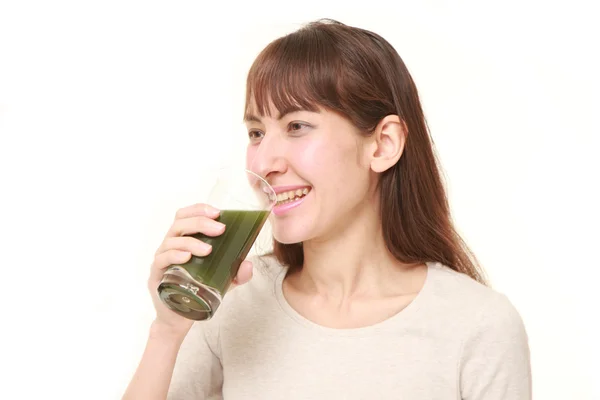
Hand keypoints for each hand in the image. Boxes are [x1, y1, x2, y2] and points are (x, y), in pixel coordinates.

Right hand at [147, 203, 253, 337]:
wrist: (179, 319)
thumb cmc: (198, 292)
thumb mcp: (223, 281)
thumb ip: (237, 273)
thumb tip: (248, 264)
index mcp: (184, 240)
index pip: (186, 215)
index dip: (199, 209)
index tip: (218, 212)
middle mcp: (171, 245)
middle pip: (179, 223)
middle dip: (200, 222)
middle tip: (220, 229)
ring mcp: (162, 259)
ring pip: (171, 240)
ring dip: (191, 242)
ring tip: (208, 250)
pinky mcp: (157, 275)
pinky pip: (161, 259)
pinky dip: (174, 255)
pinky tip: (186, 258)